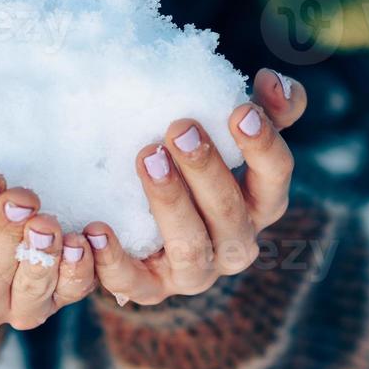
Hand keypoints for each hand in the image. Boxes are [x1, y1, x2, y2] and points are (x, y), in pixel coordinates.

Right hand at [0, 166, 95, 330]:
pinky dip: (78, 268)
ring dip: (41, 257)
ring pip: (30, 292)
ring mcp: (19, 308)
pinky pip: (71, 292)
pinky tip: (83, 240)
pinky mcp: (58, 300)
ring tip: (48, 224)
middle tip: (22, 197)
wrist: (1, 205)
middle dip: (5, 233)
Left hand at [86, 68, 304, 304]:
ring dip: (169, 203)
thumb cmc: (195, 167)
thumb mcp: (230, 136)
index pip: (275, 178)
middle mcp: (235, 244)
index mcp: (260, 205)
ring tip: (147, 158)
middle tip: (179, 128)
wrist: (144, 222)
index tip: (240, 110)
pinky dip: (113, 261)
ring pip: (190, 248)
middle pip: (230, 213)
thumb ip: (261, 108)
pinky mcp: (149, 289)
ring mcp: (194, 272)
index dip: (263, 146)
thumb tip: (272, 78)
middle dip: (206, 169)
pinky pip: (133, 284)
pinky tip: (94, 230)